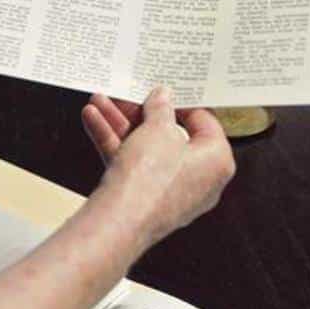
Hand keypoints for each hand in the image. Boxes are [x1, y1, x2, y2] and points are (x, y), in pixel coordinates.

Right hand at [81, 88, 234, 247]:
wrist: (121, 221)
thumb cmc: (151, 176)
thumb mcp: (158, 128)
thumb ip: (161, 107)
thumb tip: (163, 97)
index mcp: (217, 161)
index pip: (204, 122)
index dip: (182, 102)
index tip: (165, 88)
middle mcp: (199, 180)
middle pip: (169, 135)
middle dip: (140, 112)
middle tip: (128, 94)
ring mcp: (170, 192)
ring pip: (145, 148)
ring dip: (120, 123)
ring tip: (99, 101)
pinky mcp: (145, 200)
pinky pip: (132, 164)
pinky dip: (113, 142)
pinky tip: (92, 120)